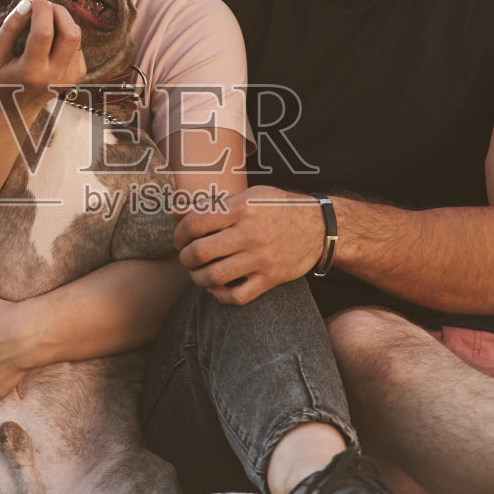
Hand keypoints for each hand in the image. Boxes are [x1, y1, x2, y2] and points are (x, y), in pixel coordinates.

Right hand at [0, 0, 86, 116]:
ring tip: (45, 20)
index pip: (44, 33)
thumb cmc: (0, 78)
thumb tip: (28, 3)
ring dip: (62, 21)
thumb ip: (9, 27)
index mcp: (31, 71)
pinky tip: (51, 40)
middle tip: (45, 5)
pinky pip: (77, 45)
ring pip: (76, 37)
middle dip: (59, 11)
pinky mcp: (77, 75)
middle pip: (71, 33)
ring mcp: (69, 77)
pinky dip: (65, 35)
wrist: (14, 109)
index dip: (42, 9)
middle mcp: (55, 76)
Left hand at [174, 185, 326, 304]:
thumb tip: (174, 212)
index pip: (194, 223)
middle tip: (187, 257)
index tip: (180, 239)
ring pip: (213, 277)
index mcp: (242, 208)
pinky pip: (236, 296)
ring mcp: (260, 259)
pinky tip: (217, 286)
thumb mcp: (248, 196)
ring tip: (198, 272)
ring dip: (197, 278)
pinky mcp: (270, 278)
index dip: (179, 234)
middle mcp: (250, 234)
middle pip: (199, 253)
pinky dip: (219, 295)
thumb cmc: (277, 208)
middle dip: (184, 258)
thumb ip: (211, 204)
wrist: (319, 226)